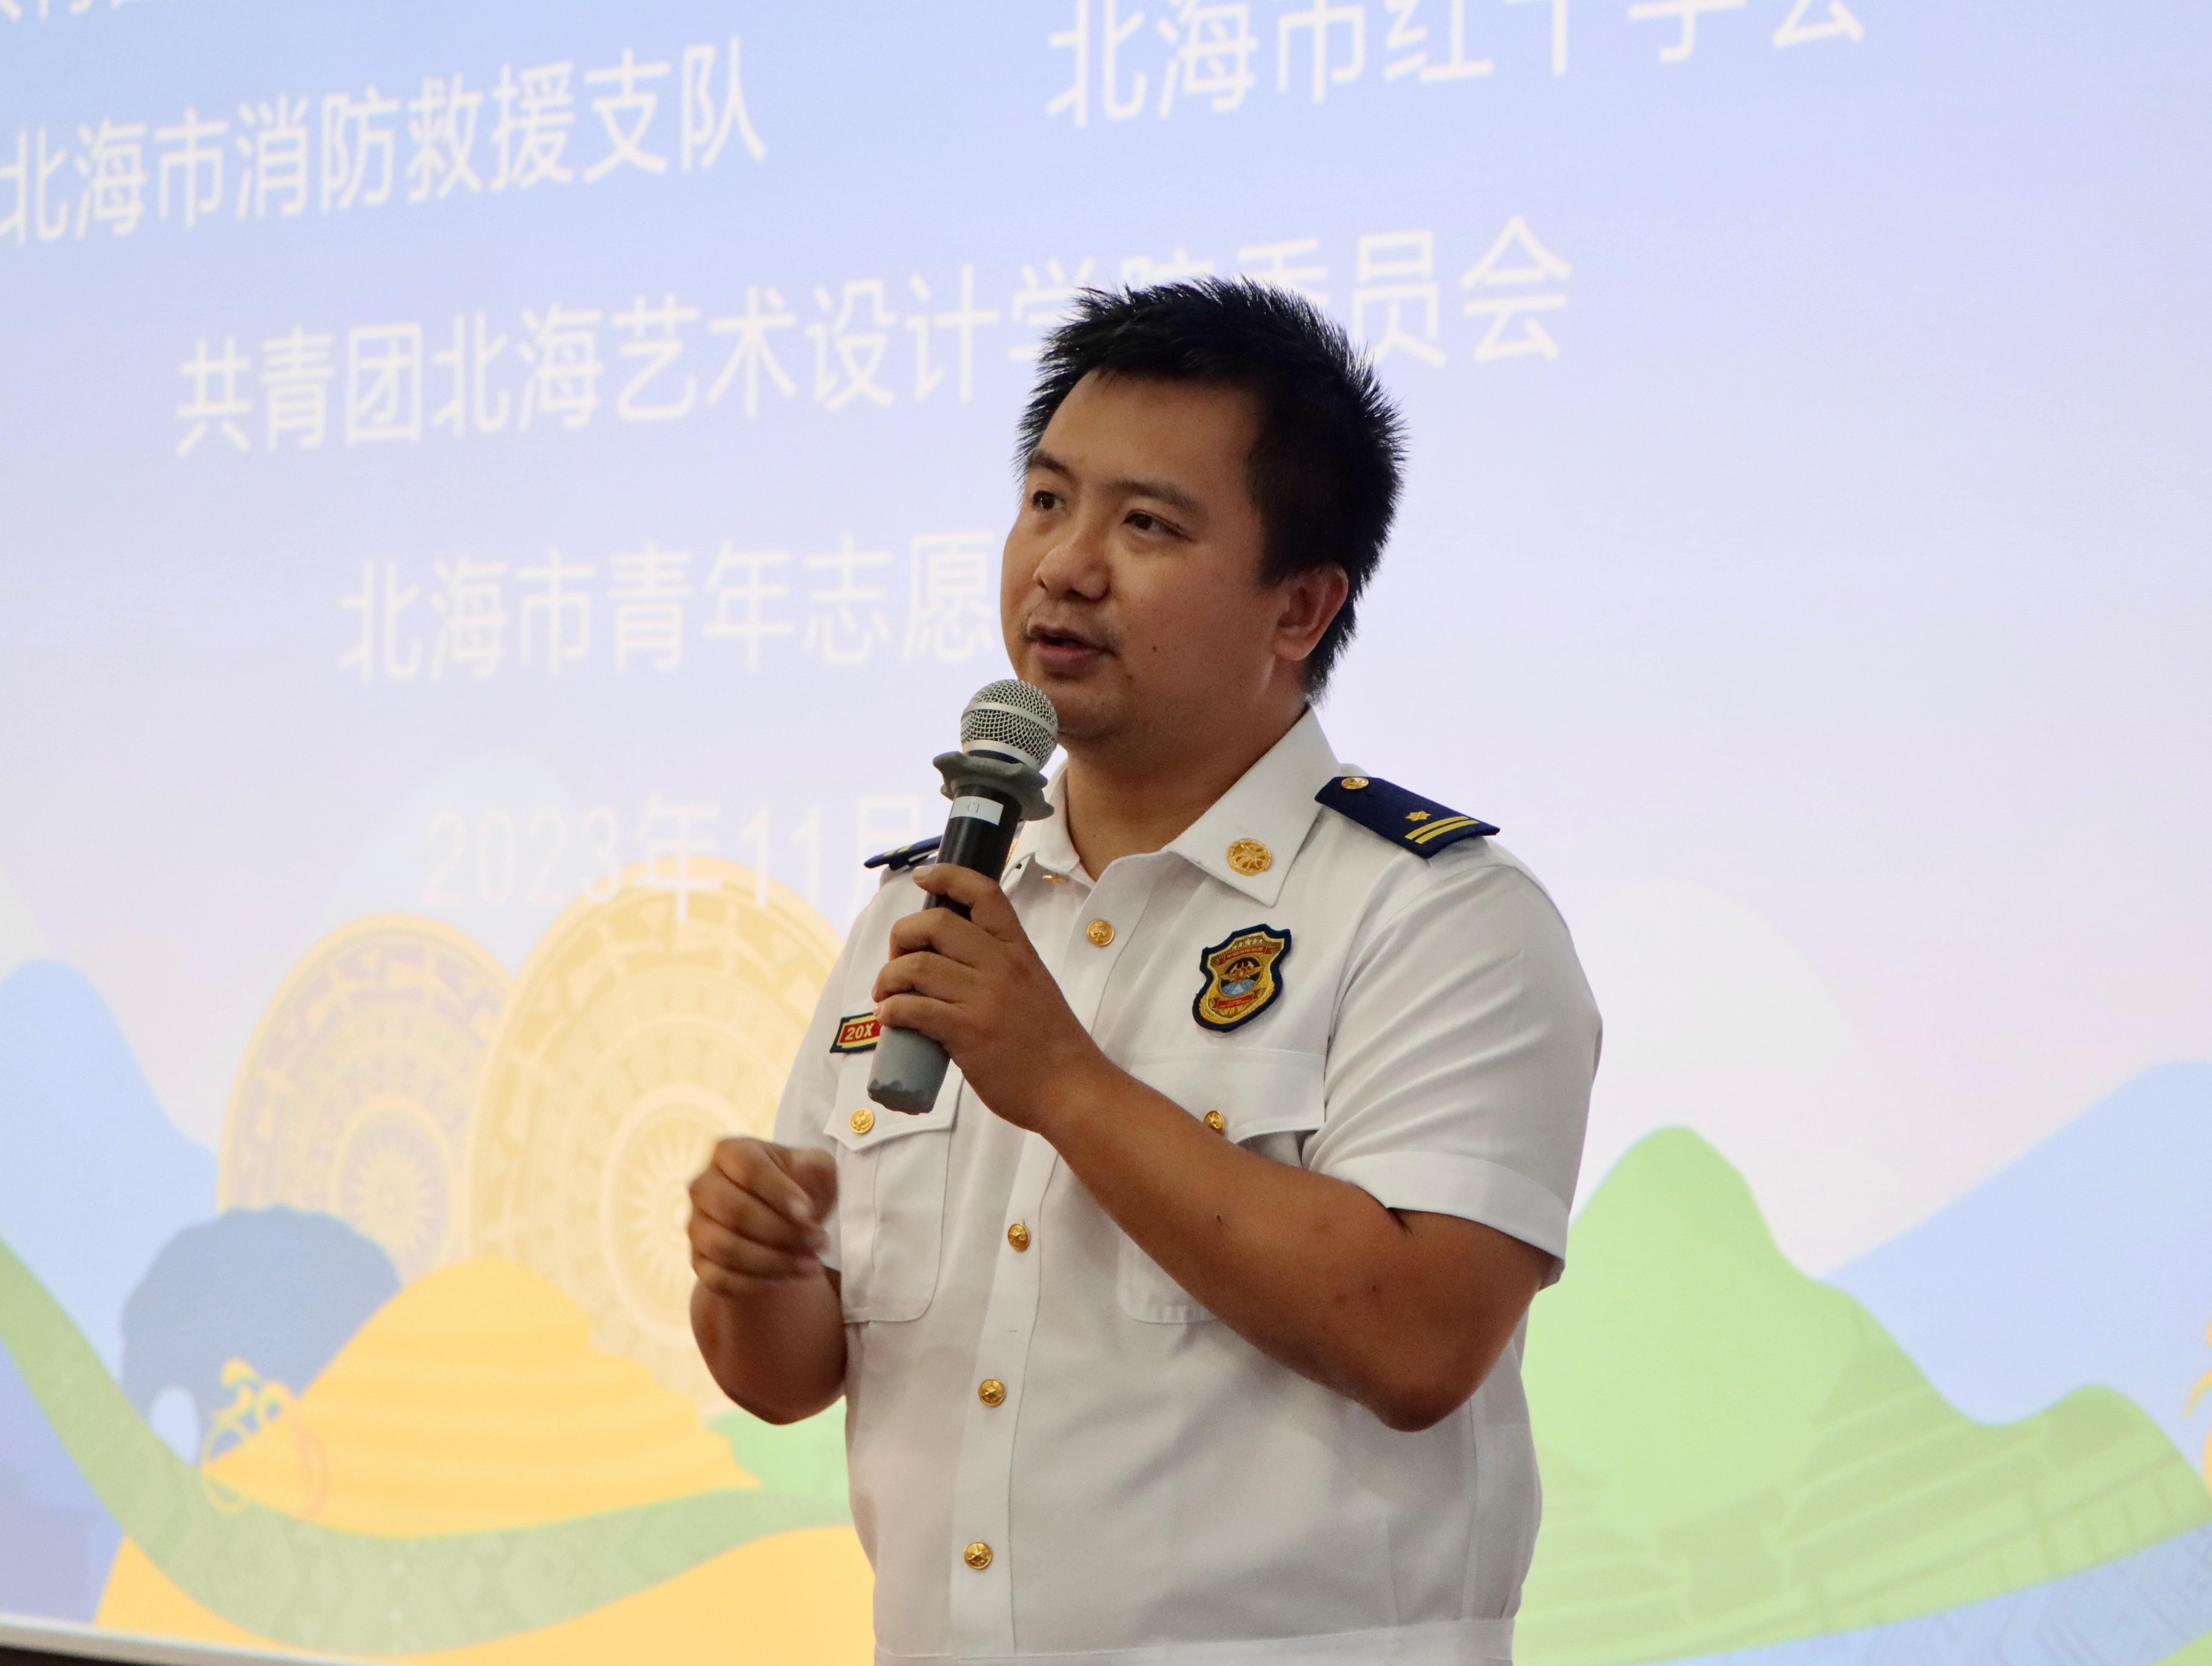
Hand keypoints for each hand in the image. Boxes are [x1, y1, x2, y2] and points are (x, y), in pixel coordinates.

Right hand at [688, 1137, 836, 1298]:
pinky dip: (758, 1282)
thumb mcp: (816, 1168)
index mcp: (729, 1151)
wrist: (785, 1221)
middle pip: (733, 1211)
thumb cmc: (801, 1185)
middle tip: (820, 1242)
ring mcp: (696, 1225)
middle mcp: (704, 1186)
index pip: (748, 1168)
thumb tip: (799, 1204)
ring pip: (725, 1249)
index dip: (778, 1192)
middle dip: (781, 1231)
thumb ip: (813, 1171)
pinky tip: (789, 1276)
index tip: (809, 1213)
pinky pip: (719, 1279)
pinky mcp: (699, 1261)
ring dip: (774, 1261)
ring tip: (812, 1263)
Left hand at [872, 863, 1113, 1131]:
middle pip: (935, 924)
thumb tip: (951, 963)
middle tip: (896, 961)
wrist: (1071, 1088)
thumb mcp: (1034, 986)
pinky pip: (914, 1009)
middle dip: (902, 936)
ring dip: (888, 978)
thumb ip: (1001, 968)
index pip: (984, 893)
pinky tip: (889, 1018)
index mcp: (1019, 949)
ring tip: (885, 996)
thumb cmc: (1052, 1043)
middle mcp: (1001, 965)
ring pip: (916, 966)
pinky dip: (891, 1010)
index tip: (922, 877)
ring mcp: (984, 998)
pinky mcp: (967, 1032)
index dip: (947, 876)